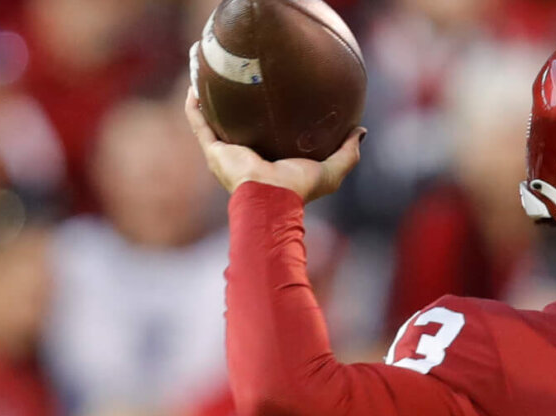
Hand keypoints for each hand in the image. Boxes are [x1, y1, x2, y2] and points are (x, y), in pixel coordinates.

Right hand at [183, 88, 362, 202]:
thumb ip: (348, 152)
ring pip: (213, 122)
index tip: (275, 95)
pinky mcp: (214, 151)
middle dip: (235, 106)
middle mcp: (245, 157)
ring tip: (208, 76)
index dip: (269, 118)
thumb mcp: (332, 170)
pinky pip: (199, 124)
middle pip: (238, 126)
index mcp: (270, 161)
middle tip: (239, 80)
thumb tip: (361, 130)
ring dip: (208, 101)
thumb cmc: (300, 189)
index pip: (268, 136)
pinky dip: (194, 107)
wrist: (271, 198)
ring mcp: (227, 154)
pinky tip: (194, 86)